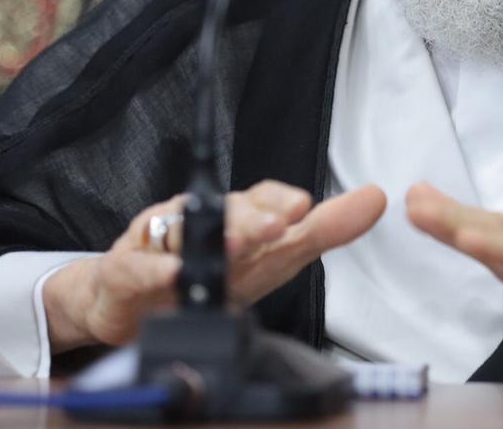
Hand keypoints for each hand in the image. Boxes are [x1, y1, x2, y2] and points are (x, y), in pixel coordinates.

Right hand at [45, 180, 385, 351]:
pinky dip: (157, 271)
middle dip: (253, 217)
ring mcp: (161, 240)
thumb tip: (376, 197)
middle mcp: (202, 219)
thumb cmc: (212, 274)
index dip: (280, 200)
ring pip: (184, 229)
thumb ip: (325, 230)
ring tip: (236, 245)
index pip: (262, 197)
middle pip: (226, 210)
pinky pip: (139, 267)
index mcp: (240, 216)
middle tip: (277, 226)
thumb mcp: (274, 257)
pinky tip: (175, 274)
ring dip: (211, 236)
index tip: (302, 208)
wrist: (136, 304)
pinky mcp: (126, 267)